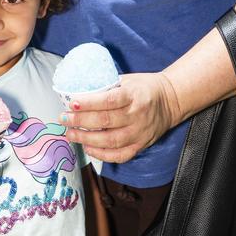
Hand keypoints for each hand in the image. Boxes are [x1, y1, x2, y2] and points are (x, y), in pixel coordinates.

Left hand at [62, 72, 179, 163]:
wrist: (171, 100)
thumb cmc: (144, 87)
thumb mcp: (128, 80)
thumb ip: (107, 87)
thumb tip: (79, 92)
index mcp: (134, 95)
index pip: (109, 101)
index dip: (89, 103)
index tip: (71, 103)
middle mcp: (137, 115)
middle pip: (106, 121)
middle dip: (80, 121)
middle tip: (64, 119)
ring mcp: (140, 133)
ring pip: (110, 141)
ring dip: (87, 139)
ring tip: (71, 134)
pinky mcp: (141, 145)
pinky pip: (120, 155)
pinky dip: (102, 155)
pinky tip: (88, 148)